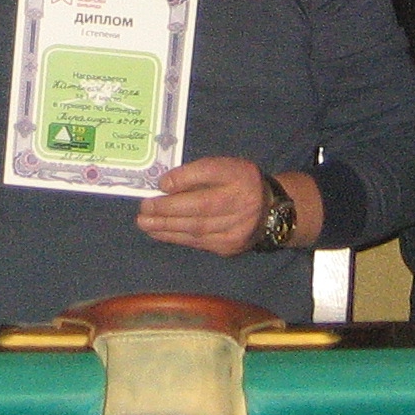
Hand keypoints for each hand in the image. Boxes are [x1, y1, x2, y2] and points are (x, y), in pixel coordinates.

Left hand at [137, 157, 278, 256]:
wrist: (270, 211)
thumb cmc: (238, 183)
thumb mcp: (223, 167)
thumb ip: (195, 172)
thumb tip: (164, 184)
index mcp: (239, 177)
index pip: (210, 174)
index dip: (184, 180)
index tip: (160, 184)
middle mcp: (241, 204)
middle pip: (201, 207)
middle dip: (168, 210)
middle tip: (143, 209)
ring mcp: (236, 229)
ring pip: (197, 229)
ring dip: (166, 227)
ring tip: (144, 223)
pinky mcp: (230, 246)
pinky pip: (199, 242)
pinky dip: (176, 237)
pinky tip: (159, 233)